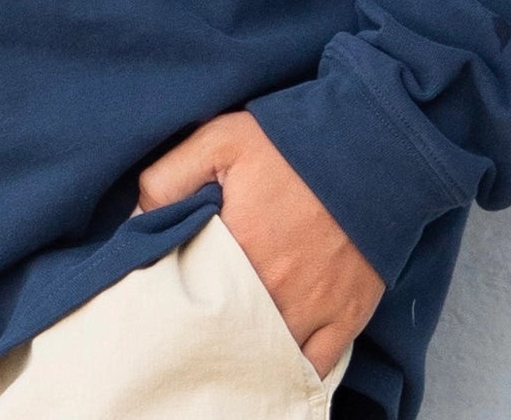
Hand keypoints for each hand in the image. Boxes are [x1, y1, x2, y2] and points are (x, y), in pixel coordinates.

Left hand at [133, 110, 385, 379]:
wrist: (373, 144)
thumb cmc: (292, 141)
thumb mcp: (219, 139)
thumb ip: (169, 177)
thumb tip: (137, 220)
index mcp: (238, 249)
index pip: (189, 296)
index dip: (174, 299)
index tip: (164, 296)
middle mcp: (274, 290)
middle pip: (225, 333)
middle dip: (208, 332)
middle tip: (194, 323)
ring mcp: (313, 310)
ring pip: (267, 355)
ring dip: (246, 353)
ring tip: (227, 346)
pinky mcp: (347, 316)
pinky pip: (314, 367)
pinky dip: (292, 371)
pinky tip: (271, 368)